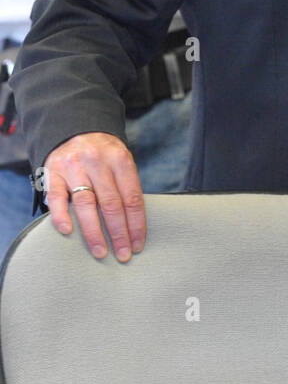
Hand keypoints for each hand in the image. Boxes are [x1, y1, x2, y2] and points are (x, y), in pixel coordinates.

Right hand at [42, 132, 145, 261]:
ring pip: (86, 204)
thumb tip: (134, 226)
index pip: (132, 198)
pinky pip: (56, 197)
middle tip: (123, 255)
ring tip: (101, 252)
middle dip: (119, 233)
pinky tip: (68, 232)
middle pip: (112, 204)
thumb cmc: (103, 154)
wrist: (74, 127)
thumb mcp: (120, 162)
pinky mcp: (53, 171)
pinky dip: (61, 215)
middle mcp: (97, 162)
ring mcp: (74, 167)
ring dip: (94, 233)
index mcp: (120, 160)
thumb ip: (126, 187)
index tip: (138, 245)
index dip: (137, 224)